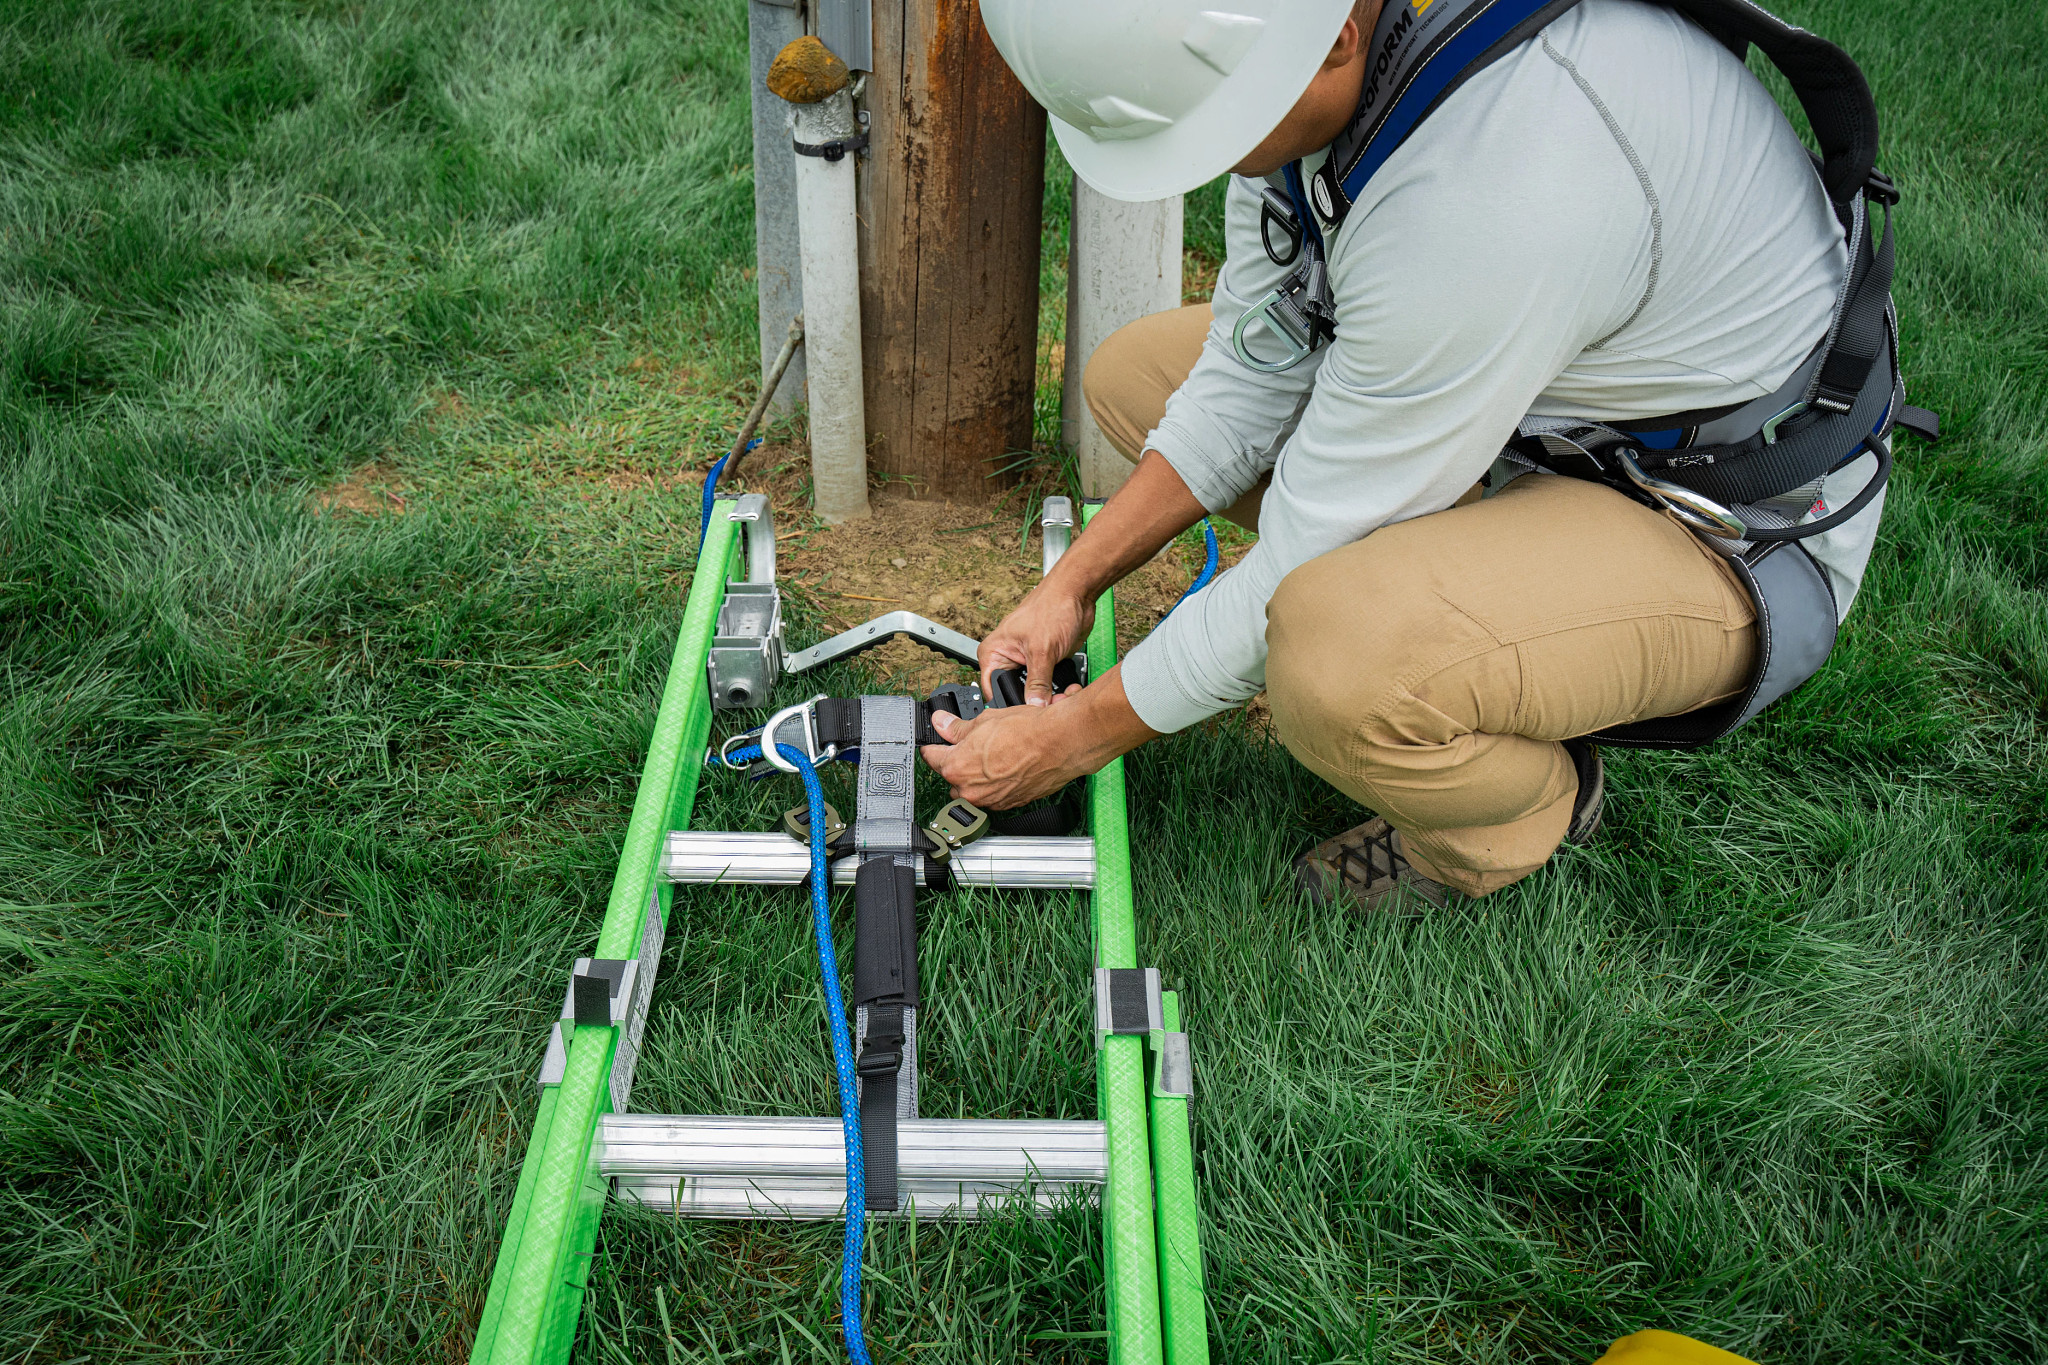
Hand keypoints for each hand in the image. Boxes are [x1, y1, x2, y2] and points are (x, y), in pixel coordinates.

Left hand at [922, 664, 1161, 808]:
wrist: (1061, 744)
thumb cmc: (1028, 731)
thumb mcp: (985, 721)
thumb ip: (957, 728)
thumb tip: (941, 723)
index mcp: (957, 767)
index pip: (931, 757)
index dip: (934, 745)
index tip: (936, 740)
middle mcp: (971, 790)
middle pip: (951, 777)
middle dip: (957, 762)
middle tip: (970, 744)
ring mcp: (991, 800)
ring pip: (973, 789)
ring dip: (976, 775)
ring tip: (993, 754)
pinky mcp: (1010, 804)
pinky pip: (994, 795)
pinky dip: (996, 783)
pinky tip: (1007, 765)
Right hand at [979, 582, 1094, 705]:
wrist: (1077, 595)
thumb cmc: (1052, 608)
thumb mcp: (1042, 650)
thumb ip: (1037, 683)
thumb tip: (1034, 707)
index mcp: (994, 653)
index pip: (993, 691)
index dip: (1009, 705)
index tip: (1026, 714)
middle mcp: (1007, 659)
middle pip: (1014, 694)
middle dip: (1033, 702)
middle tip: (1049, 705)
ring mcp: (1027, 662)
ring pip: (1033, 692)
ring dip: (1048, 697)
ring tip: (1061, 696)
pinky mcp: (1045, 664)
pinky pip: (1048, 686)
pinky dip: (1058, 690)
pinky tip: (1066, 690)